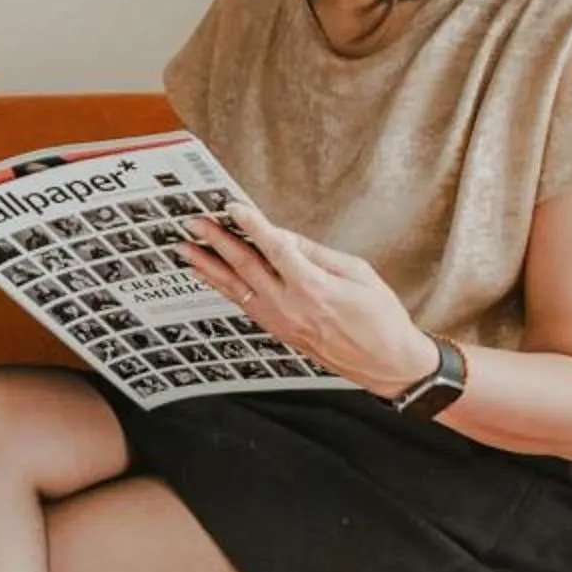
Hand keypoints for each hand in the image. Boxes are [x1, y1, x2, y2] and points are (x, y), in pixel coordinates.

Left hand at [175, 203, 434, 396]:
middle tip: (194, 221)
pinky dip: (222, 287)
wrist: (386, 364)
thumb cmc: (380, 315)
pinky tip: (207, 274)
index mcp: (314, 287)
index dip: (251, 226)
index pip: (275, 249)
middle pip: (246, 267)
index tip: (232, 207)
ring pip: (236, 288)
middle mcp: (291, 306)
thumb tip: (283, 236)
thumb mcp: (358, 273)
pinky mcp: (278, 331)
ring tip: (184, 247)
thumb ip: (316, 253)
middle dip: (218, 241)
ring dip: (208, 266)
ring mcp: (281, 321)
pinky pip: (243, 304)